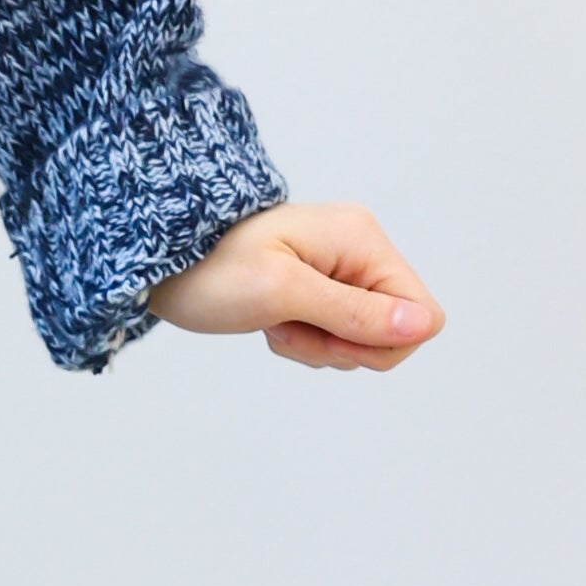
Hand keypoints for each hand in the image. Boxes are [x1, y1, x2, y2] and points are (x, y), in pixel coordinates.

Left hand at [147, 199, 443, 373]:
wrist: (161, 261)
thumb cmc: (211, 268)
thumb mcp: (282, 293)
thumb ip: (355, 312)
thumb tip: (424, 325)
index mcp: (361, 239)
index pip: (421, 314)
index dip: (378, 341)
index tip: (325, 329)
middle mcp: (360, 249)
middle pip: (393, 332)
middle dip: (341, 345)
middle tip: (290, 325)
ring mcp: (341, 268)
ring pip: (362, 340)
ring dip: (317, 344)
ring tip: (274, 320)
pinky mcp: (321, 286)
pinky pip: (336, 334)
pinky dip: (304, 340)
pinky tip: (271, 321)